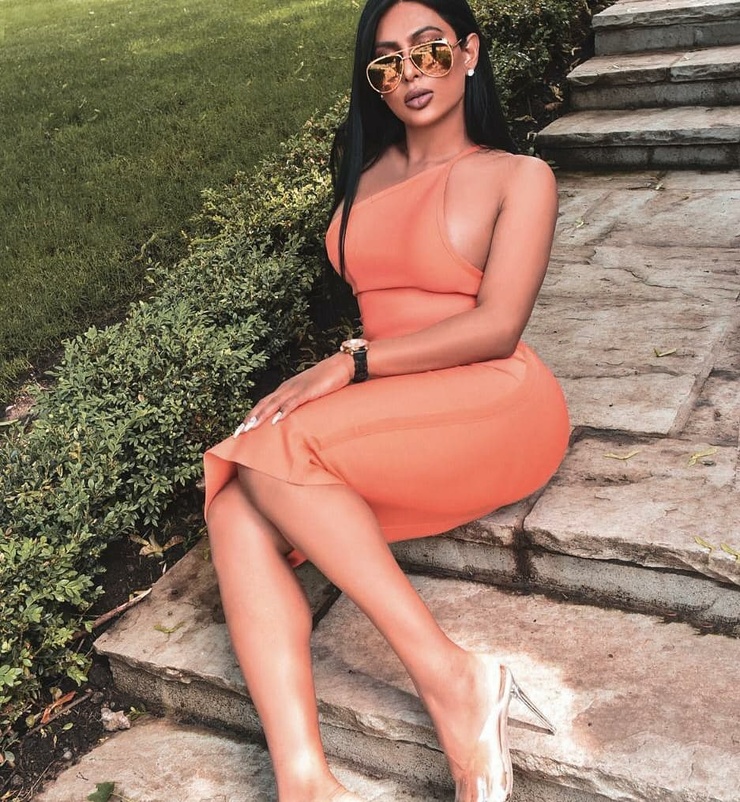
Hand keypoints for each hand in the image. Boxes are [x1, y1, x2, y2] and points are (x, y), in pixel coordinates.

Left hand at [233, 353, 353, 435]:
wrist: (341, 365)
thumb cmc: (326, 380)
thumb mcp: (308, 393)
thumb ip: (298, 403)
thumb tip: (291, 418)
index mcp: (285, 389)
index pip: (263, 404)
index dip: (251, 416)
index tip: (240, 430)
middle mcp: (286, 388)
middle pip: (263, 405)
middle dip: (249, 419)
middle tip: (237, 434)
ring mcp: (296, 389)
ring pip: (273, 404)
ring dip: (260, 417)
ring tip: (249, 428)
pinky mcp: (308, 391)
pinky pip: (293, 402)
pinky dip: (283, 411)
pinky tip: (276, 420)